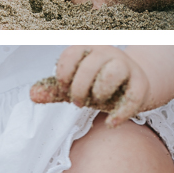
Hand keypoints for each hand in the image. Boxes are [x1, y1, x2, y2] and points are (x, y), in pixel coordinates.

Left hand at [30, 46, 149, 126]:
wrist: (133, 84)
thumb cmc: (99, 83)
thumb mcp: (74, 85)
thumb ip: (54, 90)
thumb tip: (32, 94)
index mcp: (88, 48)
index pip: (71, 53)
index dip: (63, 73)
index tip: (63, 87)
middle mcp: (108, 53)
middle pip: (91, 65)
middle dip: (79, 88)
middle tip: (77, 102)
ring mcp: (127, 66)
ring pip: (113, 72)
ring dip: (100, 91)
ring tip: (96, 103)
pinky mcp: (141, 84)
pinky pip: (133, 96)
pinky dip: (120, 113)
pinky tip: (110, 123)